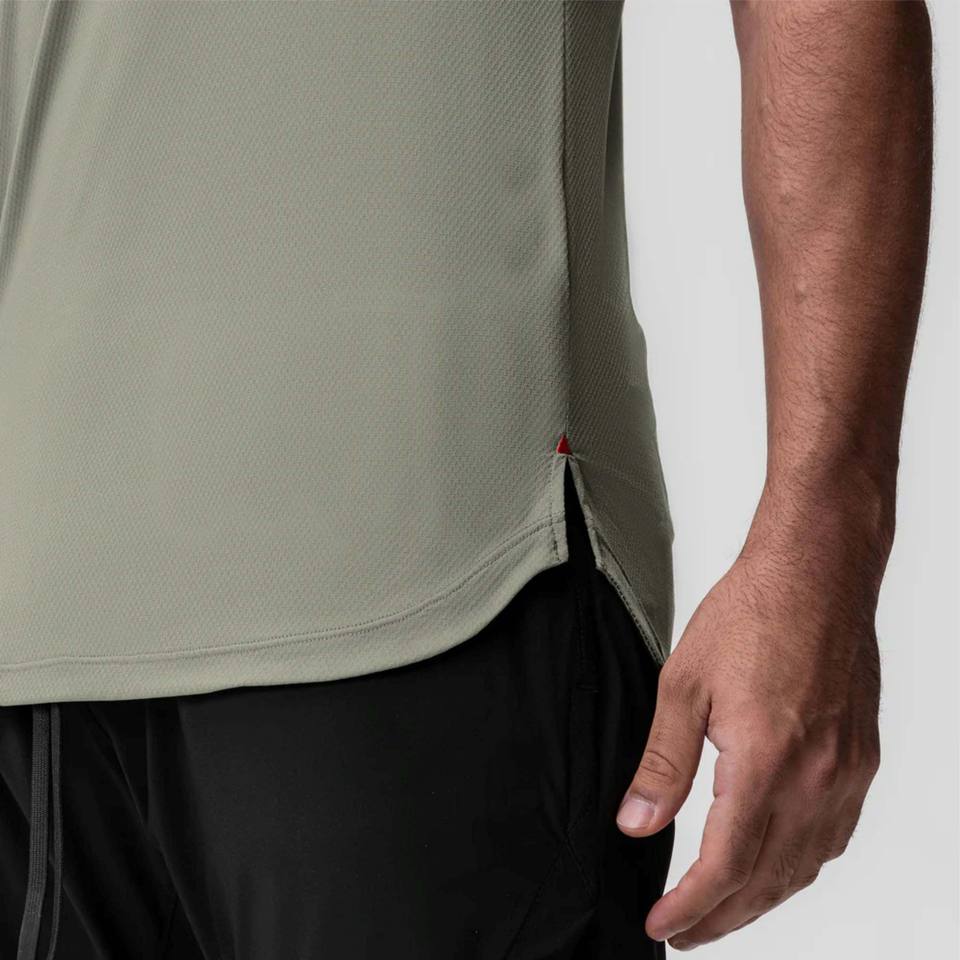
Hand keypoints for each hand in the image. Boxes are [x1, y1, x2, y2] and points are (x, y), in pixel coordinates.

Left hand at [617, 494, 884, 949]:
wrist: (817, 573)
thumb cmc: (751, 614)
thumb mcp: (684, 684)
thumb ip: (663, 762)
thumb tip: (637, 823)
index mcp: (766, 762)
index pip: (725, 866)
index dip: (691, 907)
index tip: (662, 926)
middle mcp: (816, 778)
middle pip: (767, 879)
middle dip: (722, 917)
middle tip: (684, 932)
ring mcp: (847, 771)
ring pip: (805, 865)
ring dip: (762, 898)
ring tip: (722, 910)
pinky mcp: (861, 758)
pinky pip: (833, 835)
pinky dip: (799, 864)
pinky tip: (776, 864)